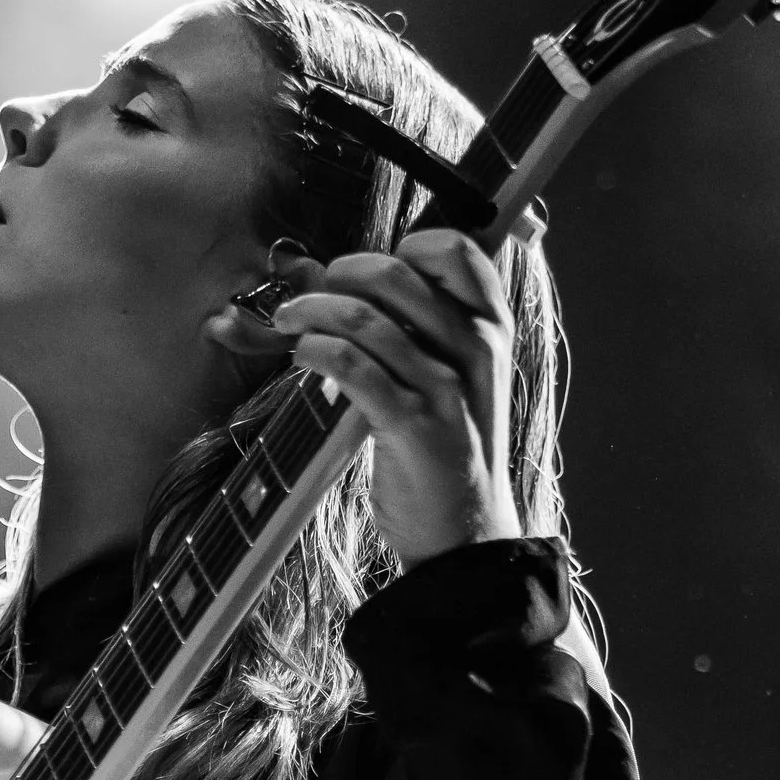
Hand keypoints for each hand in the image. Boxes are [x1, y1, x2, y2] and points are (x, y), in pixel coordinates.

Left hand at [216, 228, 519, 568]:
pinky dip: (313, 349)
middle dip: (338, 274)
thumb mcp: (458, 377)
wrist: (467, 532)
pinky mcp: (410, 425)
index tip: (371, 277)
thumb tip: (347, 280)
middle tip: (313, 295)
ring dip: (308, 311)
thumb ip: (420, 328)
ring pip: (362, 316)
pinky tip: (303, 355)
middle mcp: (475, 349)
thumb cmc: (450, 447)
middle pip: (395, 272)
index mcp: (491, 328)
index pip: (455, 249)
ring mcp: (444, 387)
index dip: (404, 247)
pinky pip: (350, 364)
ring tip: (289, 322)